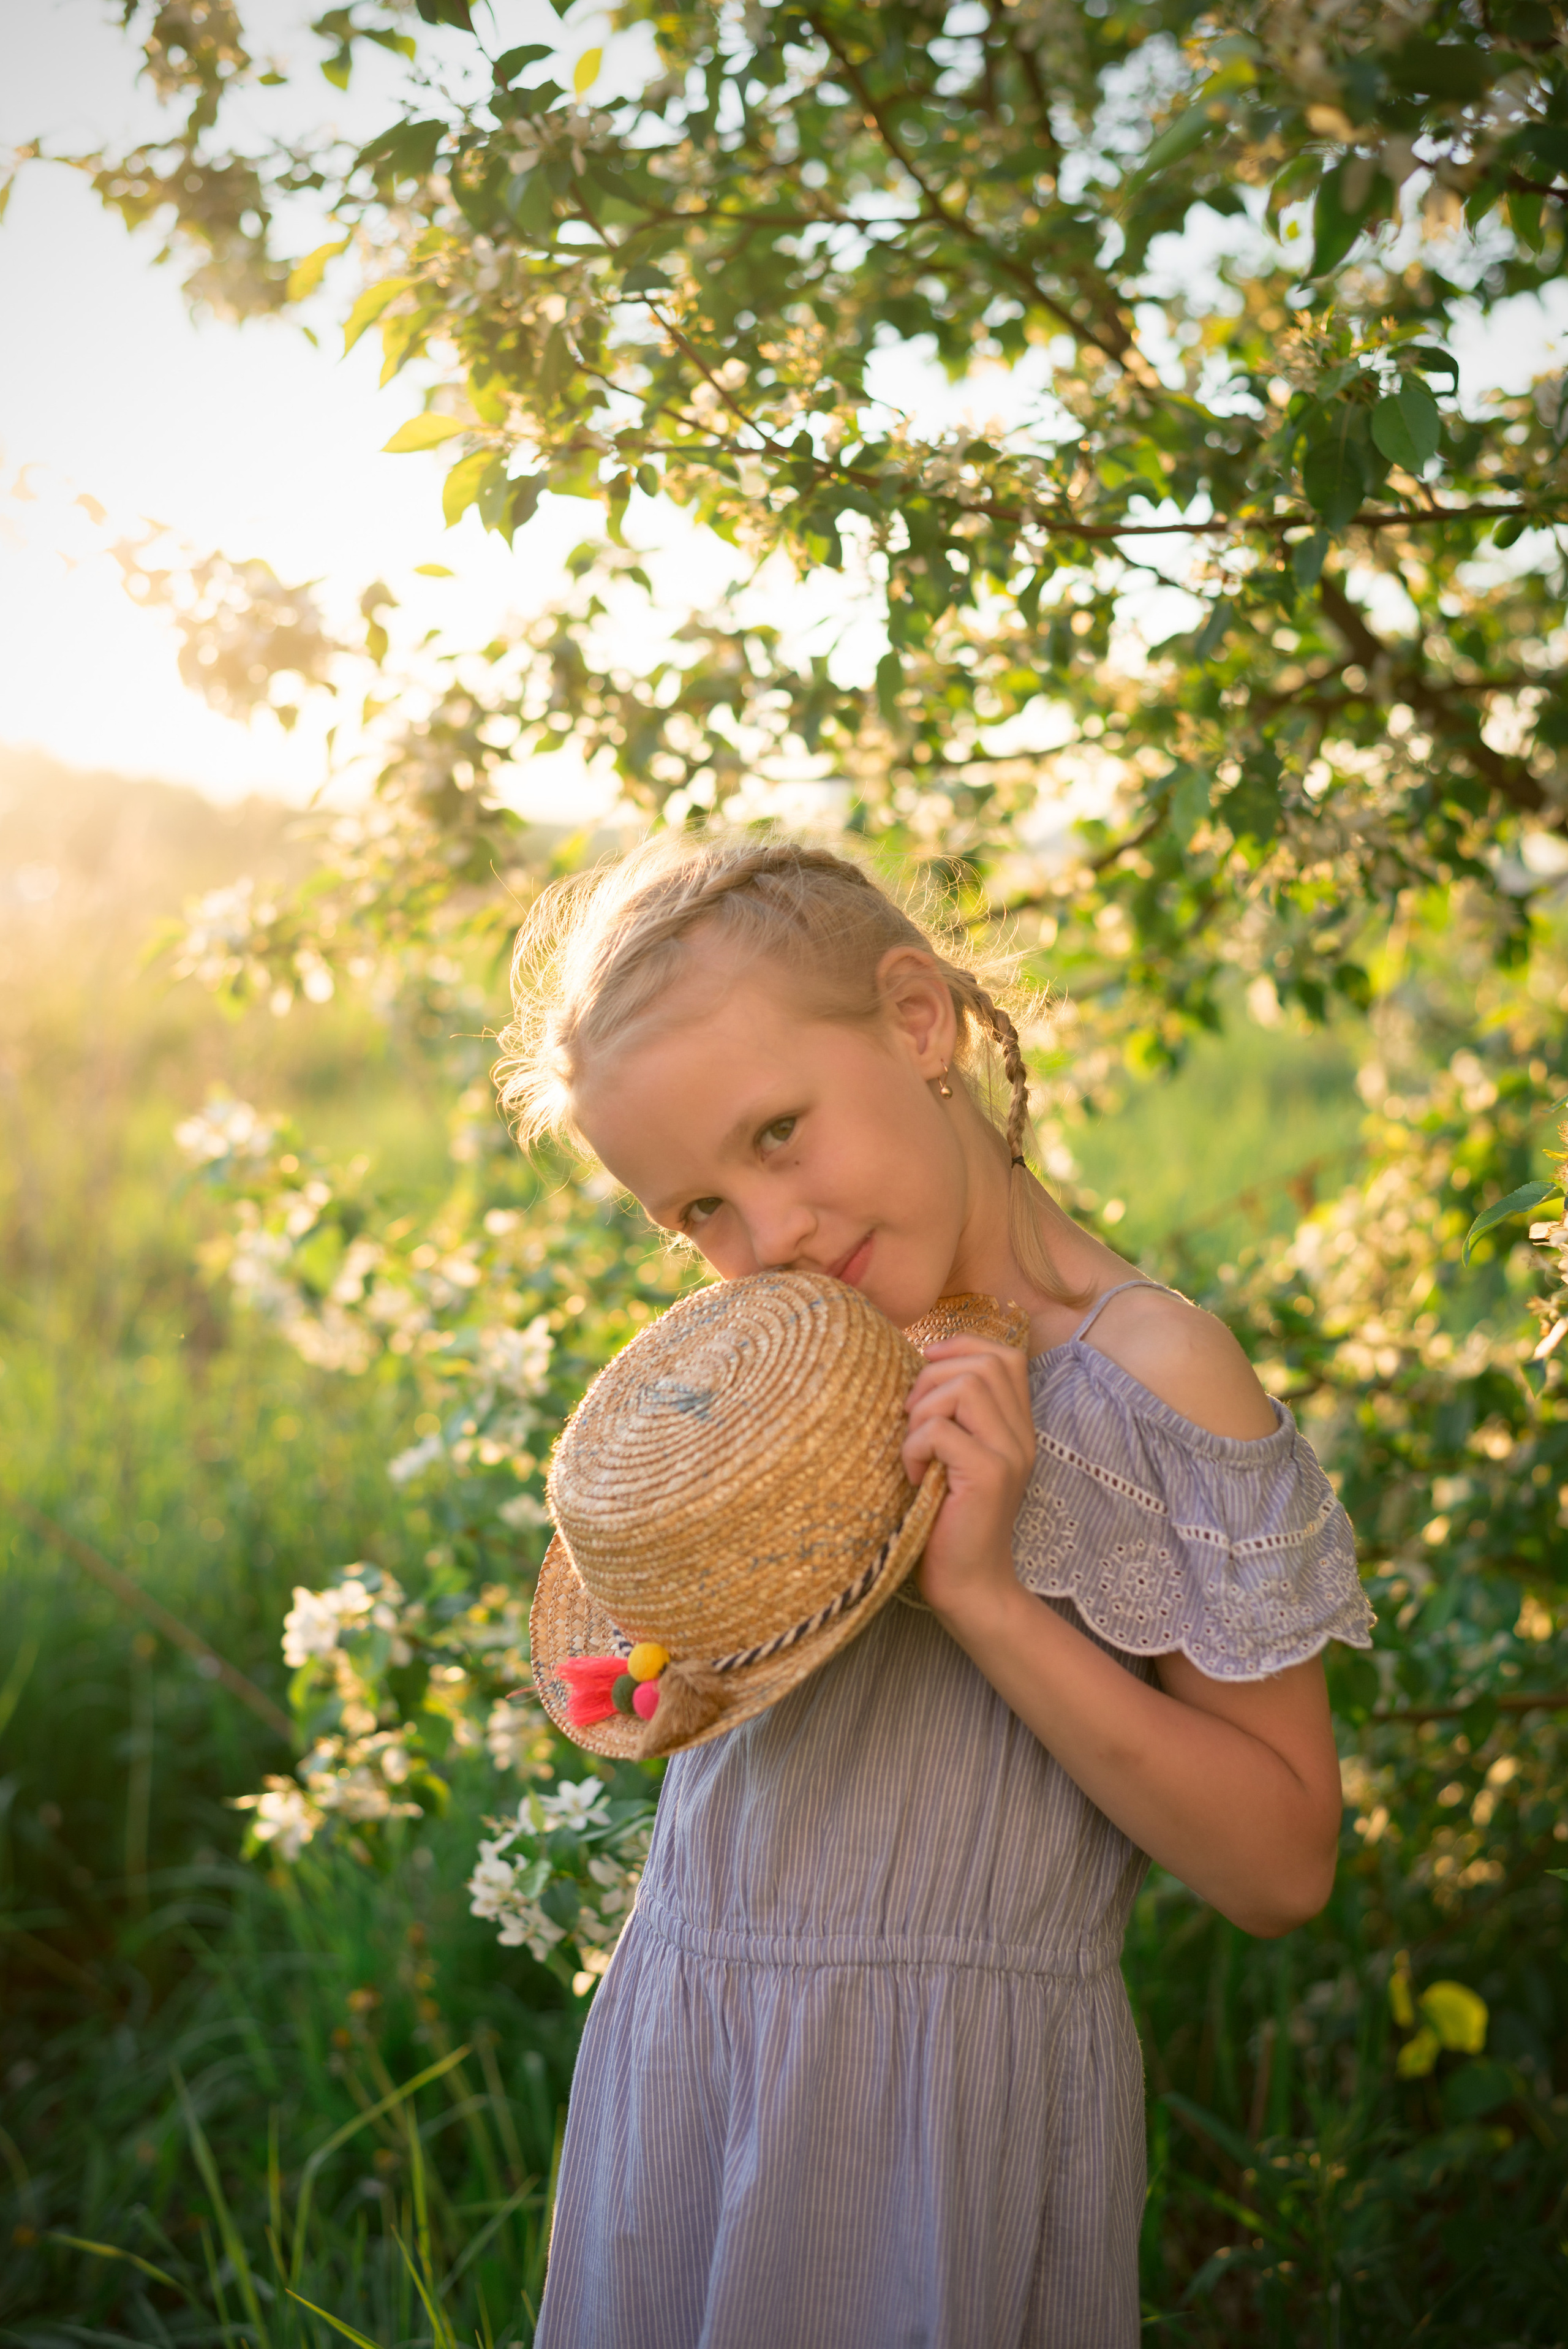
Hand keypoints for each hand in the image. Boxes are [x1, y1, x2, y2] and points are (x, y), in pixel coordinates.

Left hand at [900, 1336, 1036, 1630]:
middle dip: (933, 1379)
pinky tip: (913, 1476)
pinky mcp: (989, 1476)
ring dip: (923, 1411)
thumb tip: (918, 1369)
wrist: (970, 1586)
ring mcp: (1009, 1455)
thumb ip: (953, 1418)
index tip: (927, 1365)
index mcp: (1017, 1429)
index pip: (1006, 1357)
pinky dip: (914, 1446)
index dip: (962, 1347)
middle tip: (911, 1419)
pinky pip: (940, 1431)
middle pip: (984, 1365)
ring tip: (914, 1449)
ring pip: (965, 1388)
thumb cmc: (948, 1522)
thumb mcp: (955, 1460)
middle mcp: (1021, 1437)